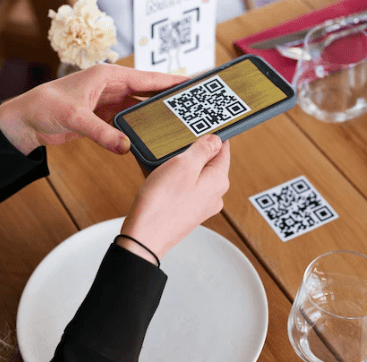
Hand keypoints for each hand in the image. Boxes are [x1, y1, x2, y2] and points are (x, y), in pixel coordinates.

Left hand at [0, 63, 188, 154]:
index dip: (169, 80)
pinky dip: (137, 127)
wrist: (23, 121)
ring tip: (175, 119)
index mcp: (107, 75)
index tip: (190, 82)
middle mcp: (109, 86)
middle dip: (166, 96)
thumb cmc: (44, 106)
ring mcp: (106, 102)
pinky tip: (150, 133)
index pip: (145, 77)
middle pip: (145, 90)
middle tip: (190, 103)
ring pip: (137, 106)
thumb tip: (125, 147)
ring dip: (153, 113)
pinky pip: (126, 121)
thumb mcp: (75, 118)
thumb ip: (102, 133)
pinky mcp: (100, 117)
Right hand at [117, 134, 230, 262]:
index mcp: (219, 180)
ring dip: (177, 166)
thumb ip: (203, 149)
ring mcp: (201, 204)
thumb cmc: (162, 204)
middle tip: (171, 148)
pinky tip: (156, 179)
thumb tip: (216, 139)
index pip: (223, 148)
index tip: (196, 128)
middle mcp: (215, 194)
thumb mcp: (183, 165)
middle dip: (189, 152)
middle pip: (207, 161)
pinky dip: (171, 180)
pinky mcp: (187, 211)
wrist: (143, 238)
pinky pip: (182, 187)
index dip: (210, 135)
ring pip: (192, 174)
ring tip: (160, 166)